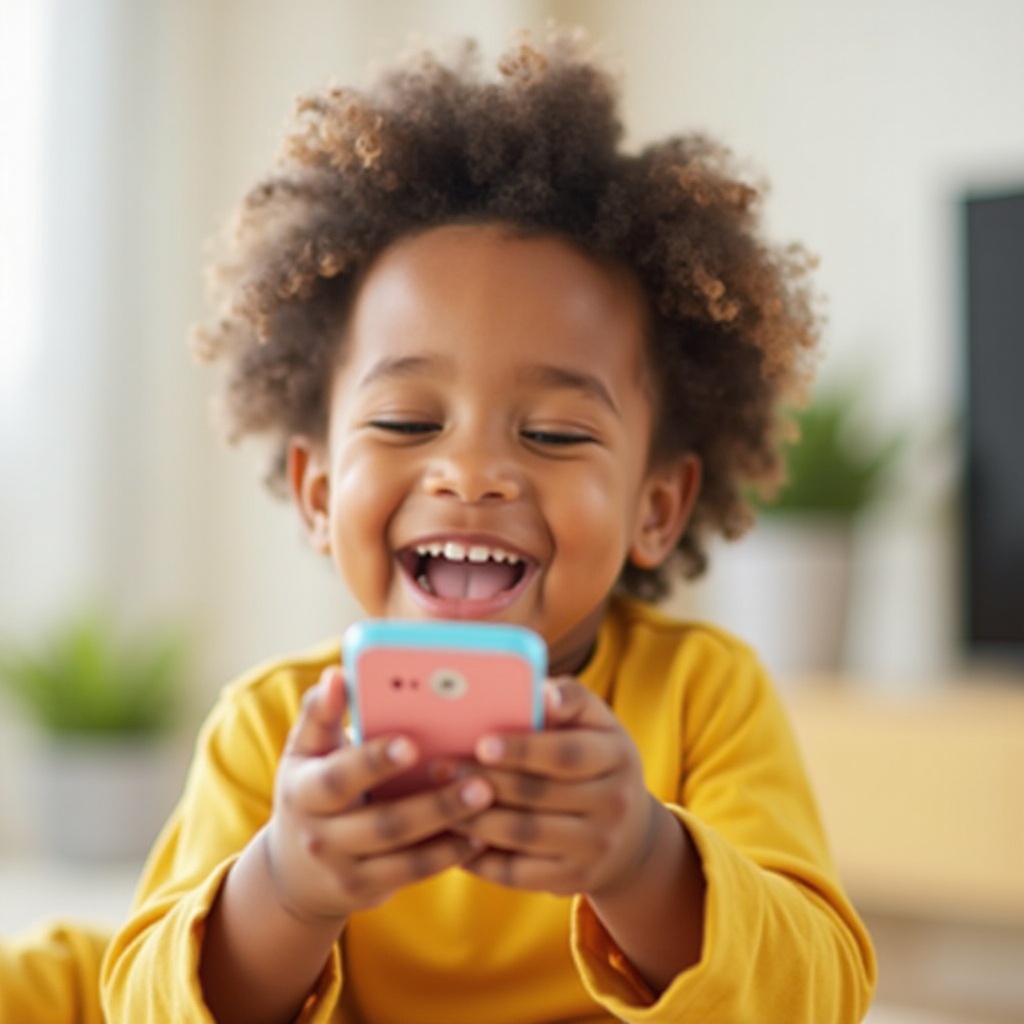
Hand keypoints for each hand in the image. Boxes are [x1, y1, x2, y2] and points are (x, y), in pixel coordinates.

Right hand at [263, 667, 494, 925]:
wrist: (292, 870)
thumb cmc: (311, 789)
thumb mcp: (305, 751)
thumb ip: (321, 712)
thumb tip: (338, 674)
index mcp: (303, 792)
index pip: (338, 779)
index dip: (374, 761)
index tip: (412, 742)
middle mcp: (319, 838)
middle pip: (383, 824)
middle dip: (434, 804)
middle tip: (481, 782)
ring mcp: (343, 871)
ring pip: (404, 857)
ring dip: (450, 831)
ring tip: (489, 804)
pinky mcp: (367, 892)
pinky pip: (413, 876)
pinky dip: (449, 856)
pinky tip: (482, 835)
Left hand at [454, 679, 659, 897]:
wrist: (630, 832)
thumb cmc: (594, 756)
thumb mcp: (595, 722)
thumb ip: (568, 699)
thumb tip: (540, 693)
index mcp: (618, 755)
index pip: (567, 754)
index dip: (523, 750)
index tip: (481, 742)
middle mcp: (614, 803)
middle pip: (539, 795)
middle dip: (484, 781)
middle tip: (440, 768)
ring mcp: (597, 846)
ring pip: (523, 834)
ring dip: (474, 819)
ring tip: (438, 801)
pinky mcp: (576, 880)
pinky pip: (518, 873)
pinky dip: (481, 858)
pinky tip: (453, 839)